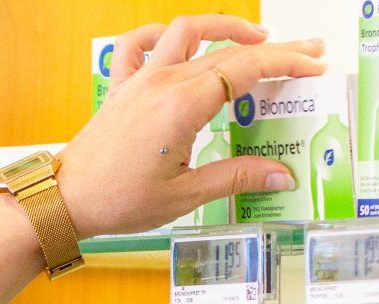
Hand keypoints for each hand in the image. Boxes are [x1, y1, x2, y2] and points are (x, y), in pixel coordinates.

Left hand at [53, 16, 327, 238]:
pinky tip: (180, 43)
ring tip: (255, 36)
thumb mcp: (185, 196)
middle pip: (228, 51)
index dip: (286, 64)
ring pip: (187, 33)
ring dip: (223, 28)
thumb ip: (236, 178)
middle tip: (309, 51)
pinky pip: (138, 45)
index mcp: (182, 106)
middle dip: (274, 49)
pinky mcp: (120, 88)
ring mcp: (139, 80)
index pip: (247, 69)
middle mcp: (161, 82)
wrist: (65, 200)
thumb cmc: (117, 201)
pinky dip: (161, 36)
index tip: (314, 67)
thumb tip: (282, 176)